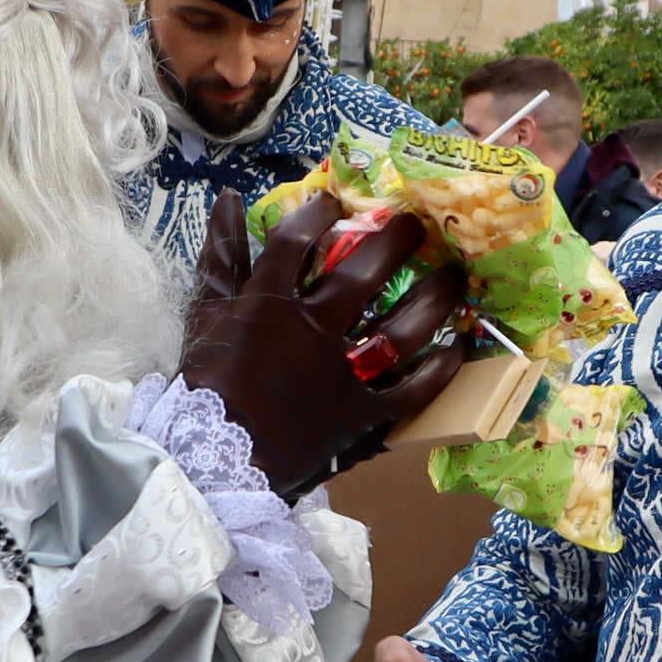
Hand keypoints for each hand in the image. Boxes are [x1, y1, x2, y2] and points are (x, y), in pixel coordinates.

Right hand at [180, 192, 471, 495]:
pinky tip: (455, 346)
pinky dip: (438, 368)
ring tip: (454, 277)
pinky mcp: (363, 413)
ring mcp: (342, 373)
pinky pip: (412, 388)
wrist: (213, 462)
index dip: (320, 214)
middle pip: (364, 273)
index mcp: (270, 303)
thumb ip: (222, 256)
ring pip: (402, 327)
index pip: (299, 241)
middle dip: (395, 242)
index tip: (336, 200)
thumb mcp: (206, 314)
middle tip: (415, 225)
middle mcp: (314, 329)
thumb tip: (229, 199)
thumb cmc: (207, 385)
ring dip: (434, 298)